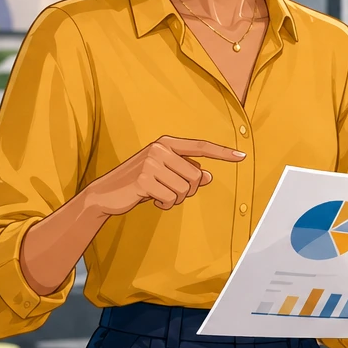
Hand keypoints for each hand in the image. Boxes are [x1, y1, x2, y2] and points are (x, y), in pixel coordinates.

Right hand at [80, 135, 244, 214]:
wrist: (106, 193)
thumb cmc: (139, 183)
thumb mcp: (164, 174)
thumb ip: (185, 172)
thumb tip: (207, 176)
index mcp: (166, 143)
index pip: (200, 147)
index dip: (222, 152)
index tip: (242, 156)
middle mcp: (159, 149)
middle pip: (195, 176)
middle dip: (187, 191)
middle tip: (169, 191)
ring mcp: (151, 163)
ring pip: (184, 189)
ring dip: (175, 199)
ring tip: (158, 195)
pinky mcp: (144, 180)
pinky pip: (170, 199)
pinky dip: (165, 204)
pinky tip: (151, 200)